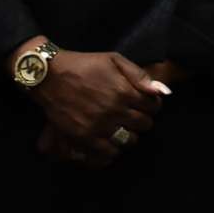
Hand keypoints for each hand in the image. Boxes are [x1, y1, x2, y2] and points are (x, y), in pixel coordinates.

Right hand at [18, 49, 167, 160]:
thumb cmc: (85, 65)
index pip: (153, 107)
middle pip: (143, 125)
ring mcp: (98, 126)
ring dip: (131, 135)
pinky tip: (112, 141)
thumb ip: (140, 76)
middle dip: (144, 120)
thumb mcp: (115, 60)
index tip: (147, 104)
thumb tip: (162, 91)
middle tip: (136, 116)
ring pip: (128, 141)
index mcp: (124, 92)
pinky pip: (106, 152)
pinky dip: (113, 150)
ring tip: (125, 129)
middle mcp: (114, 111)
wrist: (51, 76)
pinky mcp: (82, 137)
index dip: (153, 105)